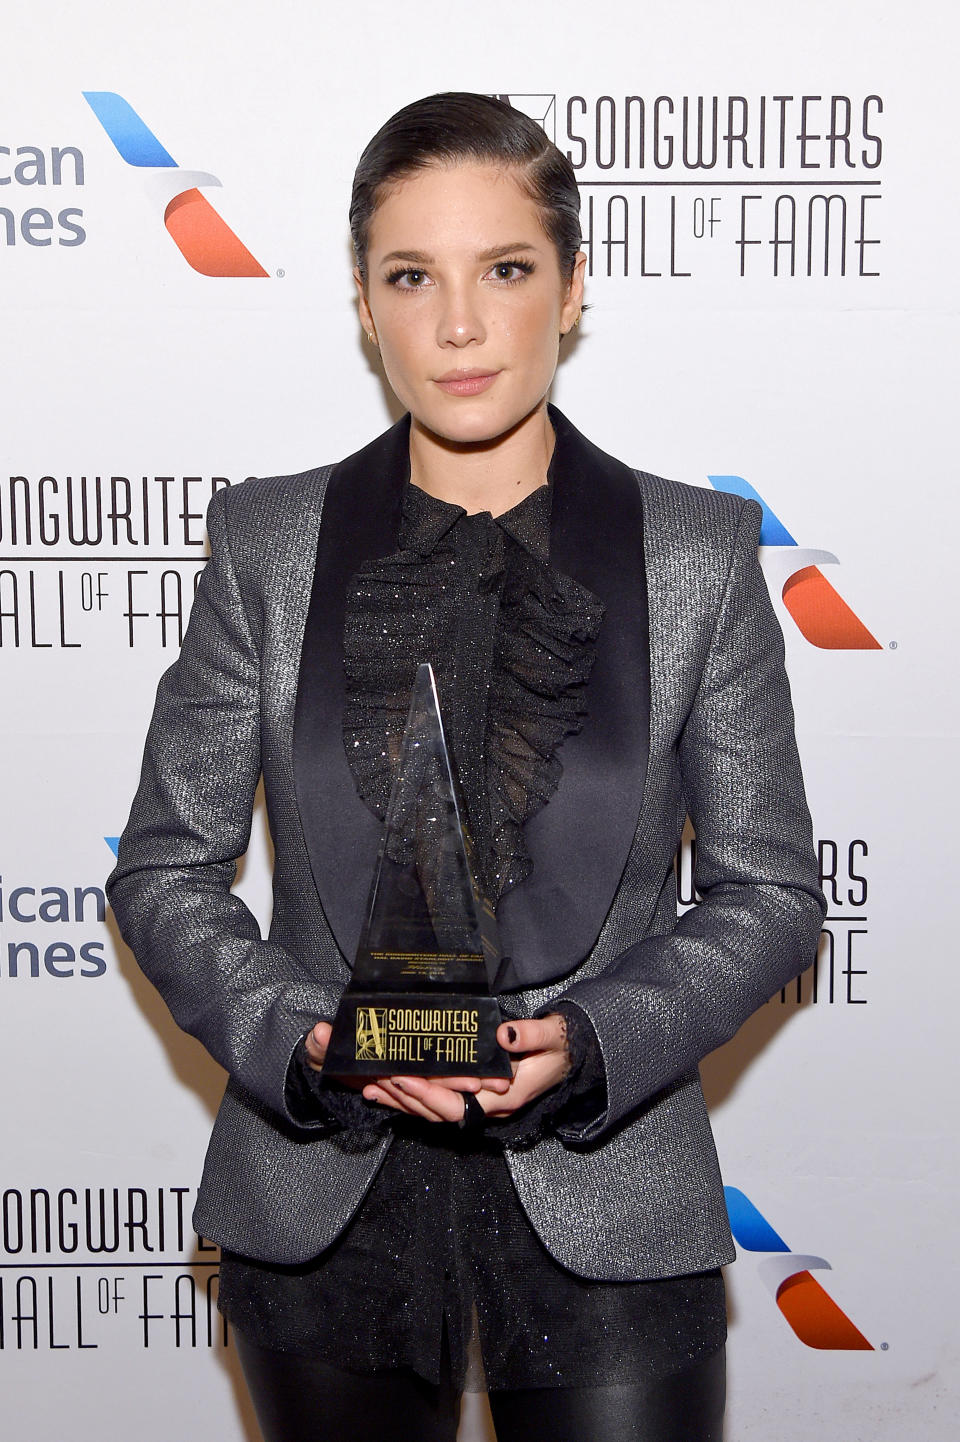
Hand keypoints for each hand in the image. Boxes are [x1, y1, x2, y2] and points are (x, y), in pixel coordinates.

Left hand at [304, 1014, 570, 1123]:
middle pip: (439, 1112)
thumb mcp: (552, 1038)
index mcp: (505, 1098)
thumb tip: (506, 1036)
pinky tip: (391, 1088)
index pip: (459, 1104)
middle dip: (406, 1097)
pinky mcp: (474, 1096)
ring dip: (403, 1101)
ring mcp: (480, 1104)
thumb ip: (531, 1036)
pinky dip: (414, 1097)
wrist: (568, 1055)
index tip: (404, 1076)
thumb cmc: (560, 1046)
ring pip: (434, 1111)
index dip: (430, 1094)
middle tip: (376, 1080)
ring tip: (371, 1088)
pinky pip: (438, 1103)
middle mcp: (489, 1107)